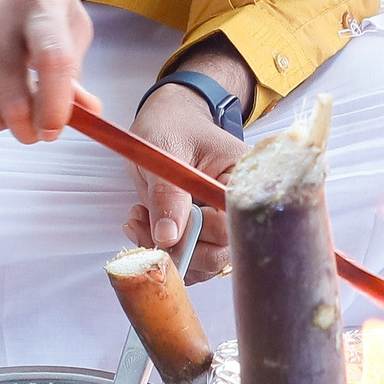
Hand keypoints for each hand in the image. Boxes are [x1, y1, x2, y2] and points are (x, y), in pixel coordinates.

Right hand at [0, 0, 92, 142]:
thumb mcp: (61, 12)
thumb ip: (75, 63)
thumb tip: (88, 112)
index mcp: (36, 0)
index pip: (52, 60)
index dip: (57, 105)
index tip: (55, 129)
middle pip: (13, 98)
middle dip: (29, 129)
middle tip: (35, 130)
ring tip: (5, 110)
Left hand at [122, 85, 240, 281]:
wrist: (168, 122)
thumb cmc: (171, 126)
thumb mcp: (164, 152)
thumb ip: (167, 194)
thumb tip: (169, 236)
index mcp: (243, 180)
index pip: (232, 225)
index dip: (198, 234)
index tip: (162, 227)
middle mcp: (239, 206)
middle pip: (222, 252)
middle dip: (178, 248)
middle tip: (142, 224)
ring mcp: (223, 222)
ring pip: (205, 261)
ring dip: (167, 251)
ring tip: (140, 220)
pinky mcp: (207, 232)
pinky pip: (193, 259)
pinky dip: (165, 252)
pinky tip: (145, 227)